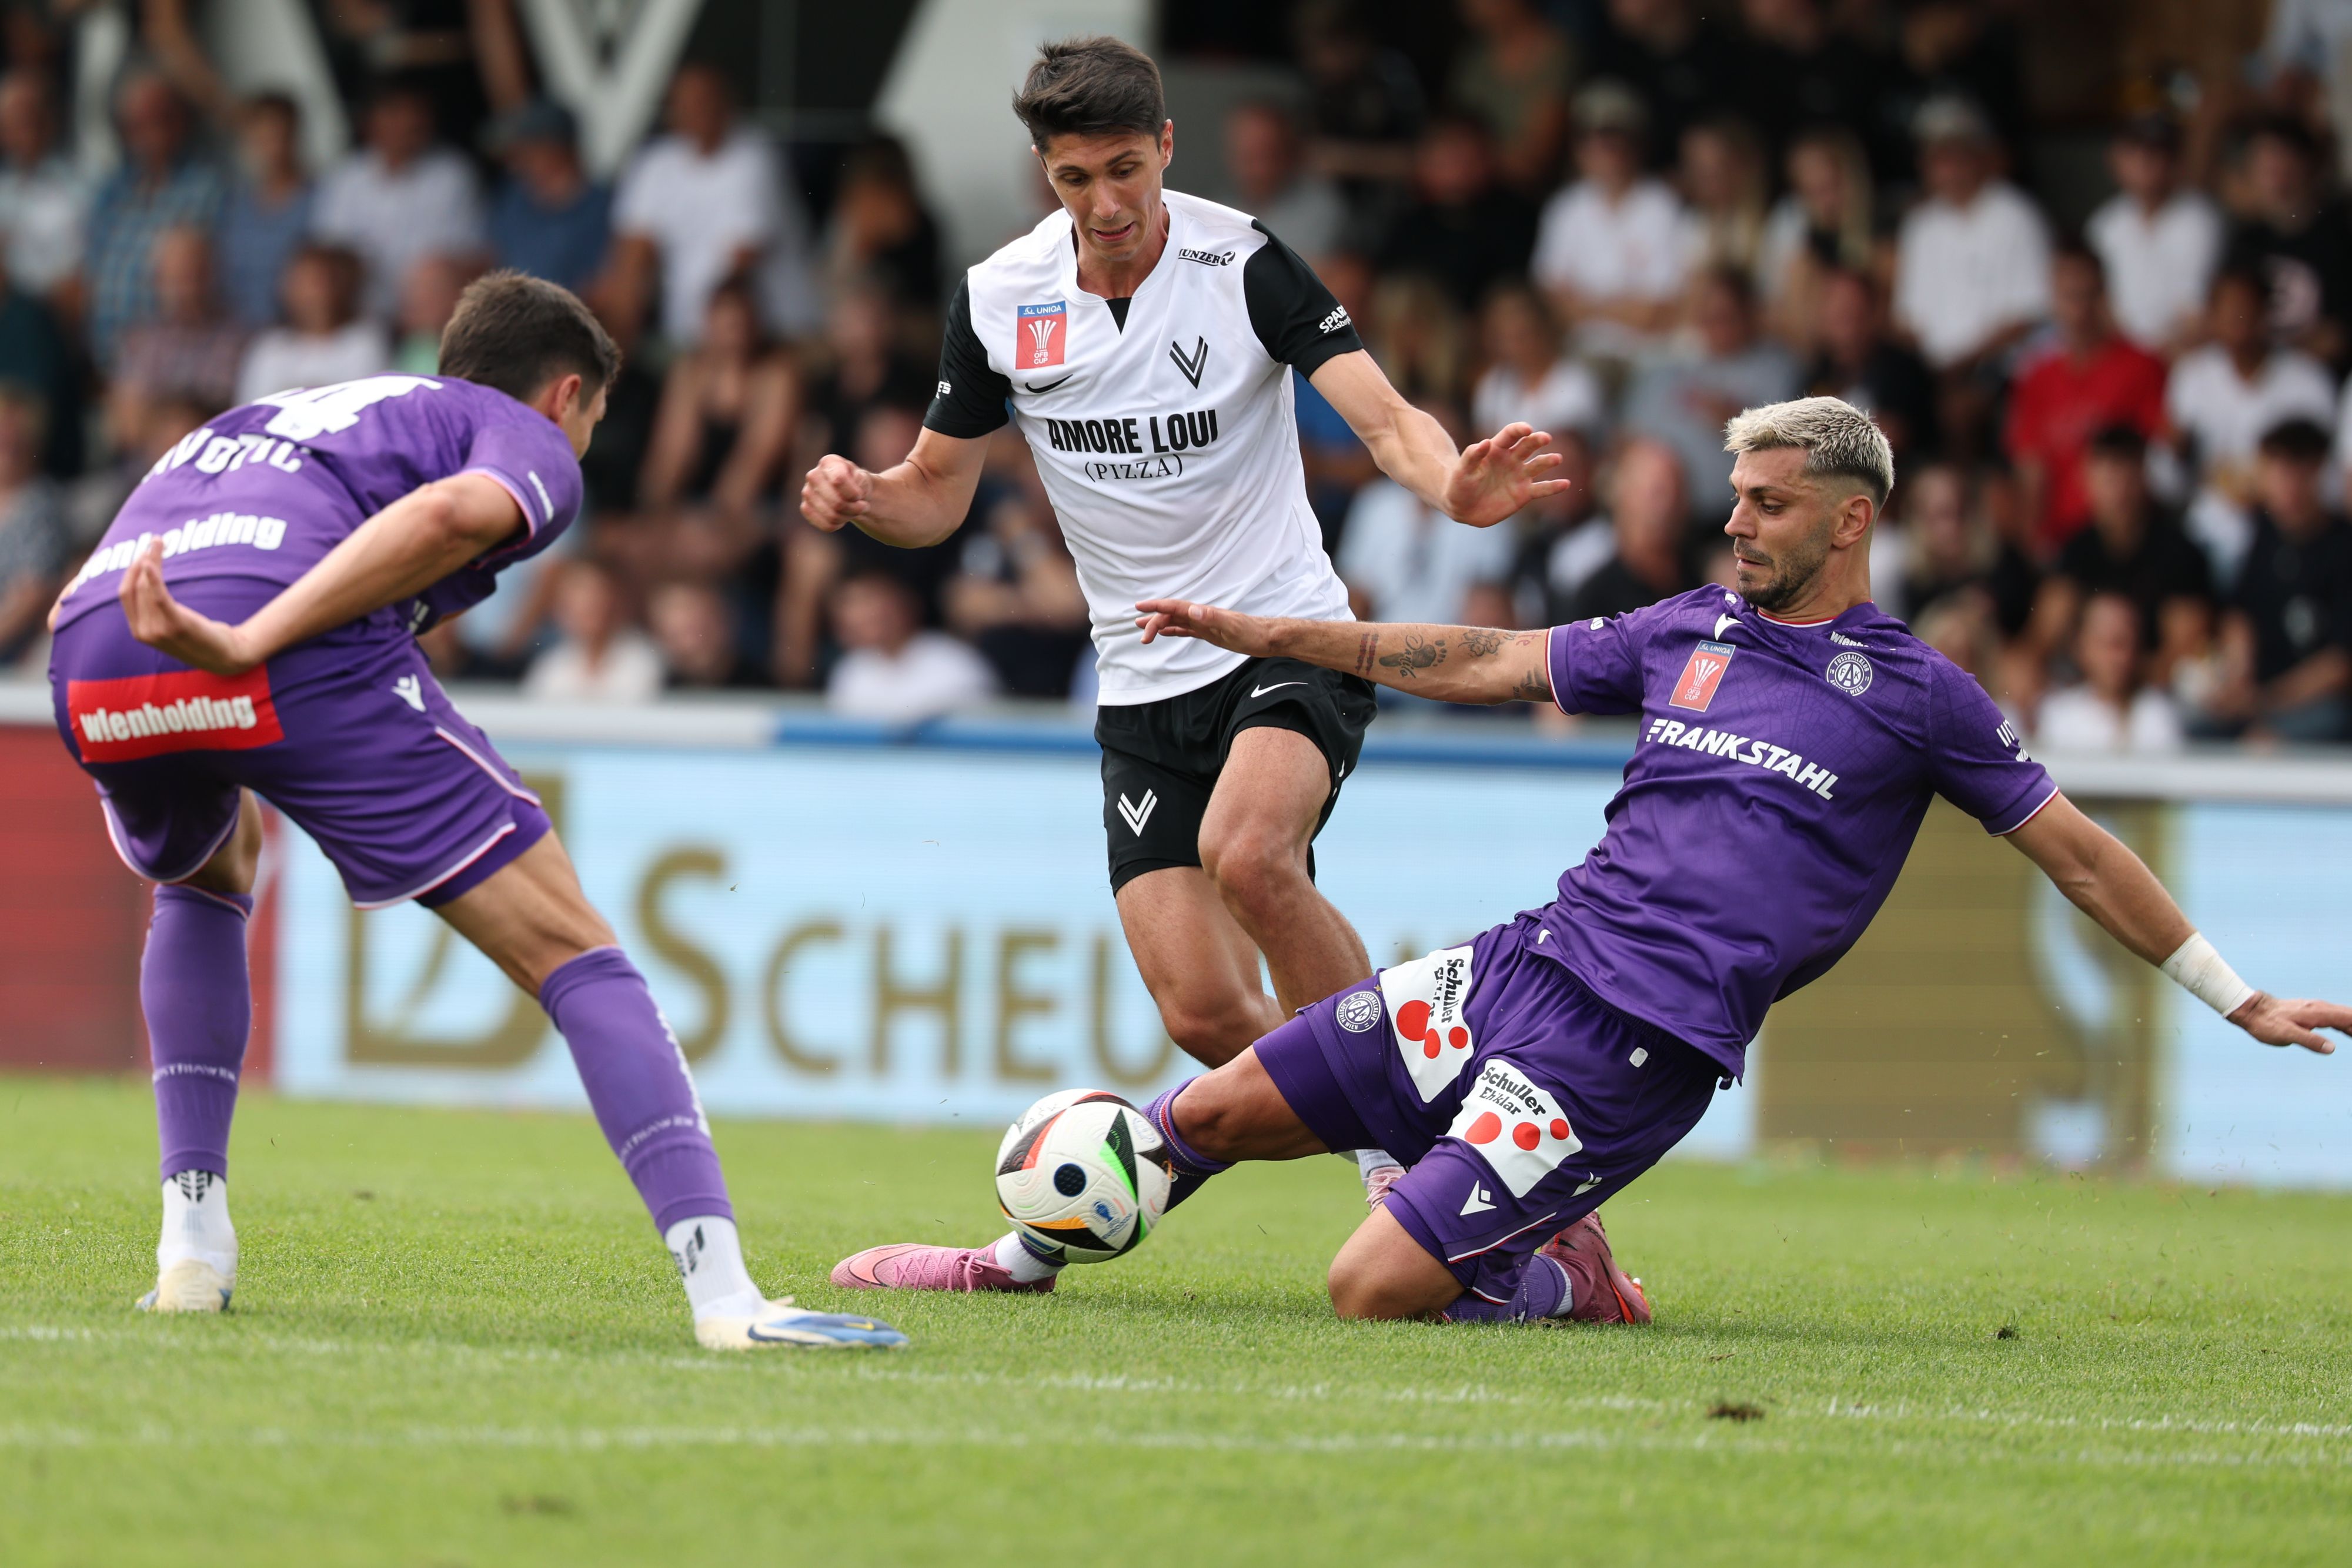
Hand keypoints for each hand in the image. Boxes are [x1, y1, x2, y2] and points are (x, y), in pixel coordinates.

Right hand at [119, 538, 259, 675]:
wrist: (226, 657)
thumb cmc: (199, 637)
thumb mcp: (171, 624)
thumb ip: (154, 611)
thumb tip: (146, 581)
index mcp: (138, 631)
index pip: (125, 595)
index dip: (130, 572)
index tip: (142, 554)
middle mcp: (144, 632)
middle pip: (136, 587)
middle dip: (142, 560)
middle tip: (155, 540)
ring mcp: (158, 631)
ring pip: (147, 587)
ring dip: (151, 560)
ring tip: (158, 541)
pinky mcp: (176, 625)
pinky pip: (158, 597)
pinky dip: (152, 577)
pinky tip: (150, 562)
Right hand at [799, 454, 872, 531]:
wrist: (850, 493)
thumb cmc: (857, 483)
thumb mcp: (864, 479)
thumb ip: (861, 480)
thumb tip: (855, 483)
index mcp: (828, 462)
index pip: (839, 480)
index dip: (854, 493)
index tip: (860, 495)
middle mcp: (813, 475)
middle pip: (837, 502)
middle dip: (854, 509)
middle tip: (862, 506)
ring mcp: (807, 492)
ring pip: (832, 516)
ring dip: (848, 517)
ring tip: (853, 511)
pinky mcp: (805, 508)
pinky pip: (825, 525)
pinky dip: (838, 524)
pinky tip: (842, 517)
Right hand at [1134, 598, 1274, 654]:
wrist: (1267, 637)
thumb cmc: (1252, 632)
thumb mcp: (1231, 627)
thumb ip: (1211, 618)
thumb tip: (1191, 610)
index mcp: (1203, 613)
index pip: (1174, 607)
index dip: (1156, 606)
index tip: (1139, 607)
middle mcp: (1201, 615)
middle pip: (1171, 615)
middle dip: (1154, 623)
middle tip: (1142, 637)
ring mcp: (1204, 623)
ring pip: (1175, 621)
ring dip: (1159, 624)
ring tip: (1142, 629)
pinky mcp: (1208, 633)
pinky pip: (1186, 630)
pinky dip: (1173, 631)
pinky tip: (1166, 633)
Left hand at [1442, 422, 1568, 526]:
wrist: (1462, 507)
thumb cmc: (1459, 485)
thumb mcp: (1462, 471)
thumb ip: (1471, 456)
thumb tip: (1484, 442)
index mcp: (1496, 450)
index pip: (1510, 435)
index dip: (1519, 430)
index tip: (1527, 429)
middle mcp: (1511, 460)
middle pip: (1528, 446)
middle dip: (1536, 440)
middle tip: (1545, 438)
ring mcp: (1519, 476)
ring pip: (1538, 465)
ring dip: (1548, 461)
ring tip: (1557, 459)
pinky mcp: (1524, 493)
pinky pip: (1542, 489)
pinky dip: (1554, 487)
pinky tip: (1566, 484)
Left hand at [2227, 991, 2350, 1053]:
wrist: (2252, 1010)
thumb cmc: (2267, 1024)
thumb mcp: (2286, 1035)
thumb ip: (2309, 1041)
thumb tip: (2332, 1048)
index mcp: (2318, 1013)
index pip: (2349, 1019)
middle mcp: (2321, 1008)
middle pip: (2350, 1016)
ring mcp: (2317, 1009)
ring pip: (2344, 1016)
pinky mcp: (2312, 1013)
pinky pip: (2335, 1017)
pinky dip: (2346, 1024)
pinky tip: (2350, 1031)